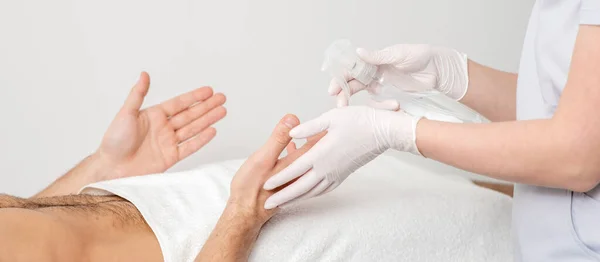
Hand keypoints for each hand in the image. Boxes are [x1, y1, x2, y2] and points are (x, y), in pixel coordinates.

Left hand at [95, 72, 226, 180]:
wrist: (112, 168)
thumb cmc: (114, 141)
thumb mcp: (125, 114)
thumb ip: (137, 94)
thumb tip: (144, 75)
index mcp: (154, 115)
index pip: (179, 103)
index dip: (195, 97)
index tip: (209, 91)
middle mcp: (163, 128)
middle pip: (190, 115)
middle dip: (207, 106)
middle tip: (222, 98)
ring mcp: (168, 143)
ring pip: (193, 129)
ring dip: (208, 120)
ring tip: (223, 111)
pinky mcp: (170, 157)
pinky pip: (189, 147)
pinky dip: (201, 140)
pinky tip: (212, 131)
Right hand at [228, 115, 323, 223]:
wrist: (244, 212)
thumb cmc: (251, 186)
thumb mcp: (262, 158)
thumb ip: (278, 139)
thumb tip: (293, 118)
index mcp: (296, 164)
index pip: (316, 143)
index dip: (324, 129)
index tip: (334, 118)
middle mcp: (300, 172)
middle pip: (316, 152)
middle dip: (320, 138)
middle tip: (327, 123)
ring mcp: (295, 179)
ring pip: (308, 160)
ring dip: (311, 147)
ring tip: (313, 133)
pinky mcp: (288, 184)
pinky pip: (300, 167)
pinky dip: (299, 155)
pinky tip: (292, 148)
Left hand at [262, 106, 419, 208]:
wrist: (384, 133)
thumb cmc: (359, 121)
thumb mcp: (330, 118)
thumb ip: (308, 127)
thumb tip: (291, 133)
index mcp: (321, 153)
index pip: (294, 169)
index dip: (278, 177)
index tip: (265, 185)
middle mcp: (327, 168)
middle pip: (300, 187)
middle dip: (283, 196)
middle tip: (267, 204)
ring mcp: (336, 174)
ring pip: (312, 191)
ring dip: (296, 198)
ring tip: (283, 203)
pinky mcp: (343, 175)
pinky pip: (324, 189)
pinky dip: (313, 194)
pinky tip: (308, 194)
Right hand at [330, 44, 468, 108]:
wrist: (439, 70)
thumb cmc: (421, 57)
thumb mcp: (399, 54)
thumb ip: (378, 57)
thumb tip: (358, 53)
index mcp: (373, 61)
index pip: (351, 69)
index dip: (340, 79)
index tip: (333, 90)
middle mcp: (374, 73)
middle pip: (352, 84)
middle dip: (343, 94)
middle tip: (339, 106)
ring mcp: (381, 85)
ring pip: (362, 95)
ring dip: (357, 104)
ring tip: (354, 111)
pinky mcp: (390, 96)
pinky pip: (378, 104)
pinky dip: (380, 107)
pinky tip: (391, 107)